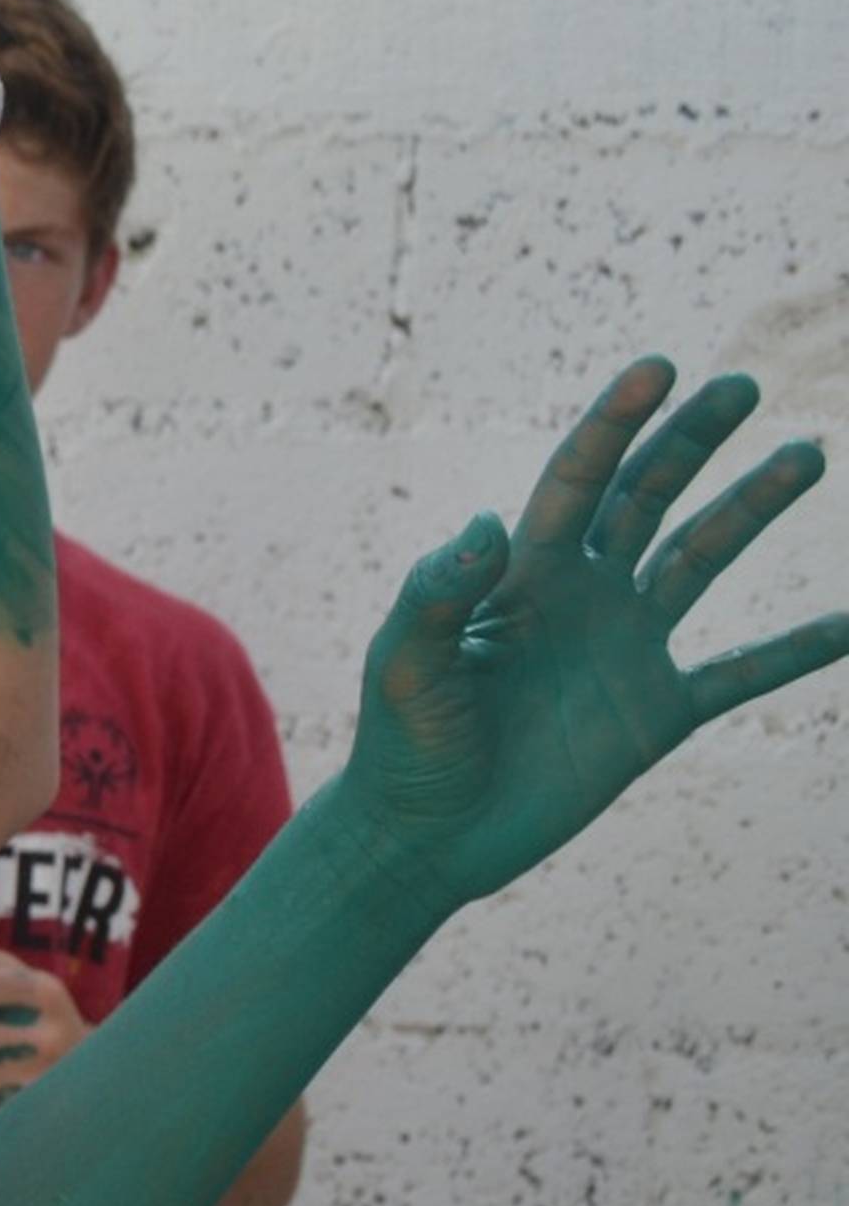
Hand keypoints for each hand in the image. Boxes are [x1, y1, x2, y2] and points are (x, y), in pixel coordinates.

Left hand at [335, 360, 841, 917]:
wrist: (428, 836)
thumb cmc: (401, 746)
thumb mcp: (404, 665)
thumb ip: (435, 595)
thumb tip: (485, 525)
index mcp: (521, 575)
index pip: (575, 481)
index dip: (614, 425)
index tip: (658, 369)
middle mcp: (581, 596)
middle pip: (646, 497)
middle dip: (690, 440)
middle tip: (738, 387)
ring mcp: (625, 649)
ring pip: (700, 559)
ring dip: (751, 508)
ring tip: (803, 454)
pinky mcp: (656, 712)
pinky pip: (740, 675)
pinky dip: (793, 653)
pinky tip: (846, 627)